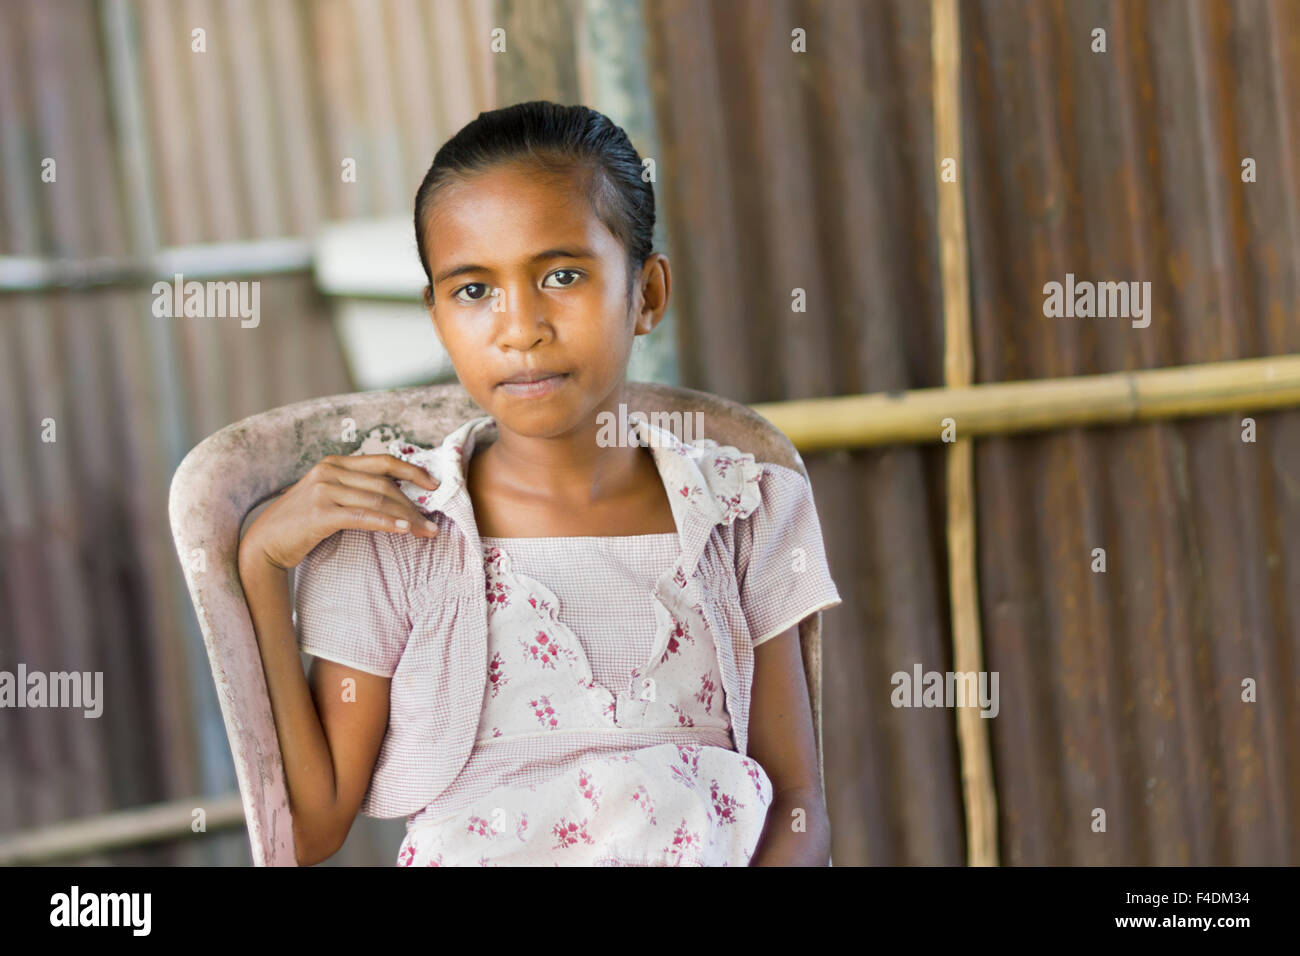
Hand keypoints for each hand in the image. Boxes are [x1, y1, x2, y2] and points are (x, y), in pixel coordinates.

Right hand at [239, 453, 440, 571]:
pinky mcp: (320, 513)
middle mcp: (328, 471)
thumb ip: (354, 491)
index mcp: (333, 463)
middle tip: (434, 523)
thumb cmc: (301, 524)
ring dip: (407, 517)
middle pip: (384, 484)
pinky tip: (405, 531)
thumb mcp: (328, 498)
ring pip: (377, 500)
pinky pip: (362, 516)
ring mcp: (323, 490)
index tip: (434, 484)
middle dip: (413, 504)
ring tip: (427, 531)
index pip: (382, 461)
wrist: (264, 544)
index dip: (412, 471)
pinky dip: (387, 523)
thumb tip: (396, 499)